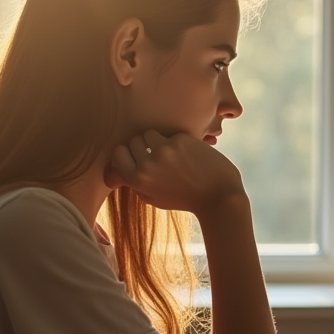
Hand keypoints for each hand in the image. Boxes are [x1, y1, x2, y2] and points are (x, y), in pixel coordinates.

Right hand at [106, 130, 245, 216]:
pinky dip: (178, 142)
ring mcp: (164, 150)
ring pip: (150, 134)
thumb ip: (134, 183)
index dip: (127, 154)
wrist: (218, 196)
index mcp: (137, 180)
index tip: (137, 158)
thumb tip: (115, 171)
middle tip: (160, 158)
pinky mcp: (181, 140)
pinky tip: (190, 155)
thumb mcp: (153, 198)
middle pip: (133, 142)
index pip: (118, 154)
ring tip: (173, 155)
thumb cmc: (185, 199)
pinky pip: (171, 134)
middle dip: (144, 148)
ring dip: (158, 142)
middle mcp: (147, 164)